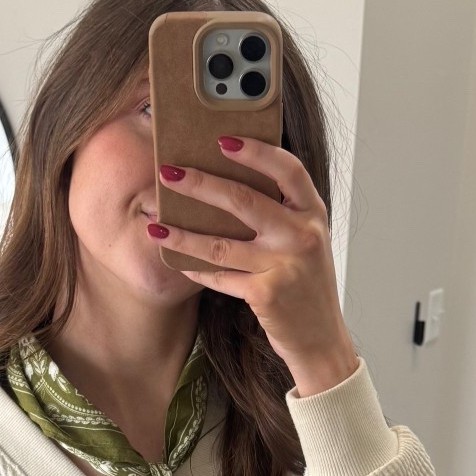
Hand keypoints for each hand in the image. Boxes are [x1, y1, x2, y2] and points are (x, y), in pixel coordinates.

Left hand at [152, 139, 359, 393]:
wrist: (320, 337)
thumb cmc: (305, 283)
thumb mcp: (304, 240)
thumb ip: (281, 212)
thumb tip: (227, 180)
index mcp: (312, 213)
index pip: (288, 170)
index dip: (257, 151)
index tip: (223, 139)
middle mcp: (302, 236)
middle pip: (244, 201)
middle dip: (200, 184)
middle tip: (167, 172)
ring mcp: (284, 266)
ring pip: (222, 244)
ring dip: (183, 233)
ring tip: (154, 223)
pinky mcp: (266, 295)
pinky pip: (220, 277)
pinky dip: (195, 269)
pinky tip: (175, 259)